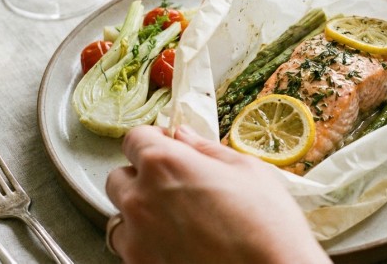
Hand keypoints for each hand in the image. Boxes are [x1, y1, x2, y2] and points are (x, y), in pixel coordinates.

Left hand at [105, 124, 329, 263]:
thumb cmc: (268, 223)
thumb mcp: (247, 170)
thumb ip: (206, 149)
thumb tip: (184, 136)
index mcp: (165, 164)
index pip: (135, 138)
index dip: (153, 139)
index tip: (168, 145)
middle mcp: (141, 200)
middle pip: (119, 178)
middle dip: (141, 176)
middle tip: (175, 185)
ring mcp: (136, 239)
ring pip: (120, 217)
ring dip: (140, 214)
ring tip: (176, 222)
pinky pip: (130, 250)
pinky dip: (146, 245)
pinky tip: (179, 245)